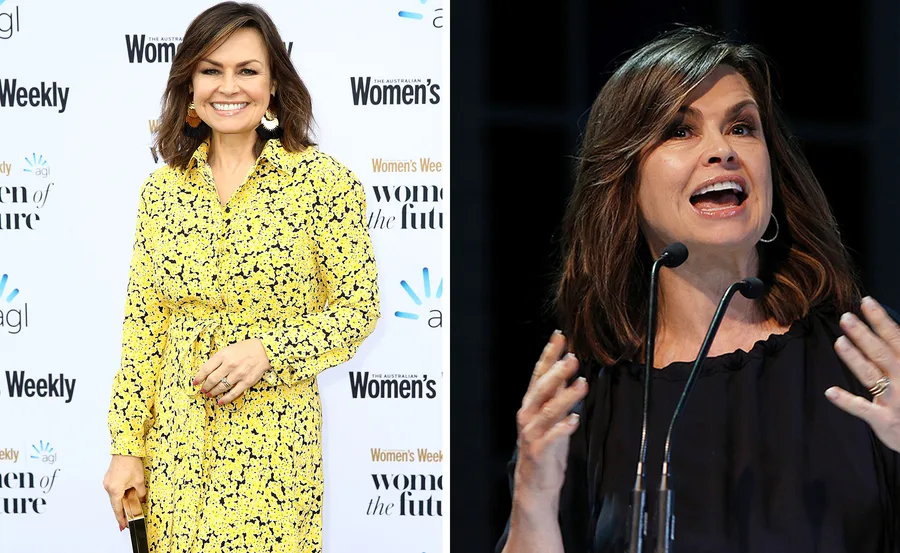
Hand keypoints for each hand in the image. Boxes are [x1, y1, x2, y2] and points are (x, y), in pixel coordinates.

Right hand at [102, 454, 145, 530]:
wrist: (125, 449)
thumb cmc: (130, 463)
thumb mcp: (139, 480)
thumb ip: (140, 493)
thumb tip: (141, 499)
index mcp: (114, 490)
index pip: (117, 509)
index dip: (121, 518)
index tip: (123, 525)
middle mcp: (108, 487)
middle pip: (115, 503)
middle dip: (122, 511)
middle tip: (128, 519)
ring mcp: (108, 482)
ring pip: (115, 496)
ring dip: (121, 501)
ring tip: (130, 506)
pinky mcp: (110, 478)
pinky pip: (114, 489)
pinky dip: (120, 493)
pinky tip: (127, 494)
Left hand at [193, 338, 271, 405]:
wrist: (264, 350)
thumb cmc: (246, 348)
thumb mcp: (229, 348)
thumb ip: (219, 359)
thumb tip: (207, 371)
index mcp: (223, 355)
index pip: (206, 368)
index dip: (199, 377)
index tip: (195, 383)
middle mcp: (230, 365)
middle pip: (212, 380)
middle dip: (205, 387)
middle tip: (203, 390)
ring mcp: (238, 374)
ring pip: (221, 387)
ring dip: (213, 392)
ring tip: (210, 394)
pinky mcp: (246, 382)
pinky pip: (233, 393)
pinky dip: (225, 399)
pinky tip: (220, 402)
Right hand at [513, 330, 587, 508]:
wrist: (535, 483)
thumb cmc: (545, 447)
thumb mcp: (551, 416)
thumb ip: (557, 394)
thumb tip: (567, 367)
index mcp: (531, 404)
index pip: (539, 374)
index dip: (549, 355)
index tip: (560, 337)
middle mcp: (528, 415)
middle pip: (541, 389)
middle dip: (556, 372)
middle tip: (572, 358)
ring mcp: (532, 433)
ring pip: (548, 411)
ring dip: (566, 396)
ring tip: (582, 383)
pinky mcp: (539, 451)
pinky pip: (551, 437)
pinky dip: (563, 427)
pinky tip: (575, 419)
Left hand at [826, 296, 899, 451]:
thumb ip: (899, 353)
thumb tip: (890, 332)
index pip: (895, 338)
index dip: (880, 320)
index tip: (866, 302)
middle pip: (880, 353)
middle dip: (863, 334)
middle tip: (845, 317)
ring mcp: (893, 400)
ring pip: (870, 376)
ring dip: (854, 358)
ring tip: (840, 342)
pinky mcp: (884, 420)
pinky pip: (862, 409)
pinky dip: (846, 401)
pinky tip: (830, 392)